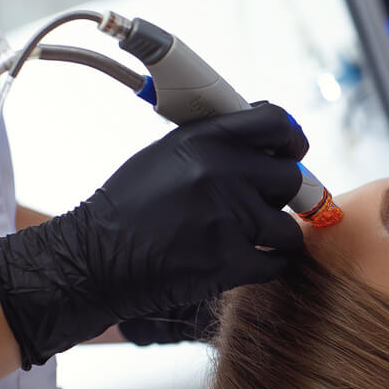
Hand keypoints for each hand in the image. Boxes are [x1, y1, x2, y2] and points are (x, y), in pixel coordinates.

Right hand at [0, 102, 307, 368]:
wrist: (95, 260)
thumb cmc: (133, 206)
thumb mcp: (169, 155)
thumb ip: (220, 145)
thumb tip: (275, 143)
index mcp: (204, 139)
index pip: (278, 122)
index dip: (293, 140)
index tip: (293, 153)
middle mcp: (219, 172)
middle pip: (291, 178)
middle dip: (281, 195)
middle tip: (261, 206)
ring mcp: (228, 218)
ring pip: (289, 227)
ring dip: (274, 236)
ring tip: (245, 238)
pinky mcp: (230, 262)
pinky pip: (280, 262)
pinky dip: (268, 265)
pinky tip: (246, 261)